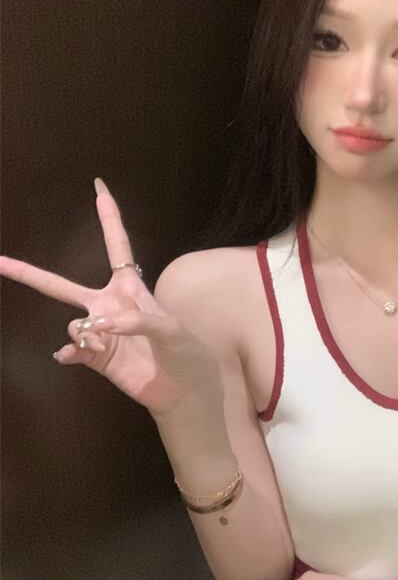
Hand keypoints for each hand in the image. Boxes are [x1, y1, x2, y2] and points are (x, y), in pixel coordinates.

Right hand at [0, 178, 220, 416]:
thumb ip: (141, 320)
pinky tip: (71, 354)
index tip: (100, 189)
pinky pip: (72, 350)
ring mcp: (99, 333)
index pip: (117, 246)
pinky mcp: (95, 358)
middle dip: (29, 273)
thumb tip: (104, 323)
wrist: (184, 390)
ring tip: (108, 341)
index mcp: (131, 289)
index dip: (109, 219)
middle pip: (61, 286)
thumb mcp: (173, 331)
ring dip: (86, 331)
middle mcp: (108, 306)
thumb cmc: (186, 352)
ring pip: (71, 323)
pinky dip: (71, 351)